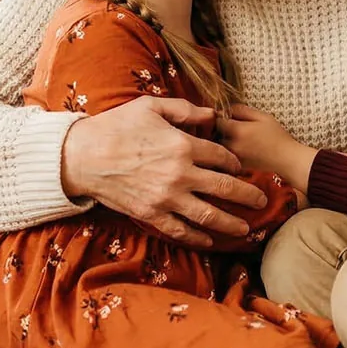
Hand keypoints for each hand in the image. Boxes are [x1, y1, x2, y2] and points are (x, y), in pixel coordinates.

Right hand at [59, 97, 260, 247]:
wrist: (83, 157)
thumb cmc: (116, 127)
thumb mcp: (151, 107)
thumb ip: (185, 109)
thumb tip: (213, 113)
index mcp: (183, 145)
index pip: (222, 157)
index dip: (235, 163)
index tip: (240, 168)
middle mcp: (181, 174)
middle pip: (225, 188)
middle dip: (249, 196)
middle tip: (262, 201)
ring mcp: (167, 198)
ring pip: (209, 215)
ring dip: (231, 223)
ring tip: (246, 229)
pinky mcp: (152, 214)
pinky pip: (181, 231)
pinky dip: (198, 238)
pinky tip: (209, 241)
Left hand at [218, 105, 316, 188]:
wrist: (286, 159)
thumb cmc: (277, 136)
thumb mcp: (262, 117)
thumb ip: (242, 110)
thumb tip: (226, 108)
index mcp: (237, 130)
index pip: (216, 120)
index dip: (218, 116)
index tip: (223, 115)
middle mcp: (232, 145)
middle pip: (213, 134)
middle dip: (216, 129)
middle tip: (224, 125)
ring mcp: (233, 157)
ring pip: (217, 147)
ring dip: (219, 140)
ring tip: (229, 137)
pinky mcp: (235, 166)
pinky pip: (223, 157)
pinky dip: (224, 152)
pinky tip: (235, 148)